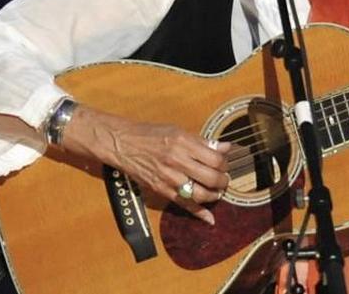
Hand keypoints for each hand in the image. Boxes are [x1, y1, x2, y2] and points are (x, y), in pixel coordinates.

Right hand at [60, 106, 230, 224]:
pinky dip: (198, 213)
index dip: (225, 163)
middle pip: (211, 177)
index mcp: (183, 143)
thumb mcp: (177, 131)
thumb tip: (225, 148)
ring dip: (214, 195)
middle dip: (223, 181)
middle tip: (224, 179)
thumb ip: (202, 142)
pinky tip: (209, 218)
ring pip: (200, 193)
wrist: (123, 144)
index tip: (225, 163)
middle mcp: (176, 161)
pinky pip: (183, 204)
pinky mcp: (161, 190)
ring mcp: (168, 178)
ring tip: (217, 192)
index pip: (215, 158)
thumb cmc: (150, 135)